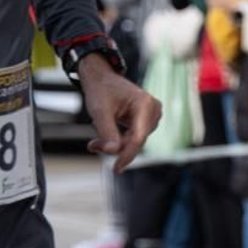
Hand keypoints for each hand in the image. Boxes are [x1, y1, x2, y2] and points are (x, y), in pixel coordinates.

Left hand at [79, 54, 161, 172]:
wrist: (101, 78)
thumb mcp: (100, 112)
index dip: (127, 155)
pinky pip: (133, 138)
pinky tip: (107, 132)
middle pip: (136, 141)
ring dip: (116, 143)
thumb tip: (113, 152)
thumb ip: (107, 133)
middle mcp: (154, 110)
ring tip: (99, 134)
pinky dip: (119, 139)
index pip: (138, 138)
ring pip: (134, 142)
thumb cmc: (101, 90)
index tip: (116, 169)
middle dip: (115, 146)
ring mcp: (152, 115)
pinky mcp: (147, 120)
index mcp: (146, 105)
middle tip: (93, 144)